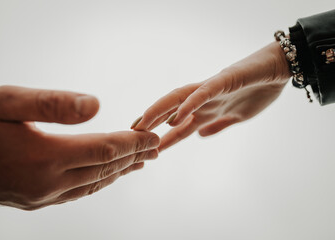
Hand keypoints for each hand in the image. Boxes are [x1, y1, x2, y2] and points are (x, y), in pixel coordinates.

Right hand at [0, 86, 159, 209]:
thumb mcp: (8, 101)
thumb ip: (53, 103)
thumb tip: (96, 105)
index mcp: (44, 157)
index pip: (105, 150)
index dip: (133, 143)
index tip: (154, 137)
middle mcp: (46, 183)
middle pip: (104, 169)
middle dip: (134, 156)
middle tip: (157, 148)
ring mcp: (41, 196)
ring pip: (94, 184)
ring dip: (120, 171)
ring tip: (141, 162)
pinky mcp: (34, 201)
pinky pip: (77, 193)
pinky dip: (99, 183)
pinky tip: (107, 177)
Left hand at [131, 42, 290, 150]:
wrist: (279, 71)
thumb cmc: (259, 91)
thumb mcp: (237, 117)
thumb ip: (218, 125)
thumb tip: (200, 135)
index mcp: (206, 110)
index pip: (179, 127)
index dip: (164, 139)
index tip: (148, 151)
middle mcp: (203, 99)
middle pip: (170, 111)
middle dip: (151, 123)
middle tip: (131, 136)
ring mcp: (211, 89)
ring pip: (178, 98)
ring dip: (159, 111)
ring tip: (142, 124)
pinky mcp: (224, 80)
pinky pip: (203, 93)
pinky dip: (189, 104)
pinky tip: (176, 116)